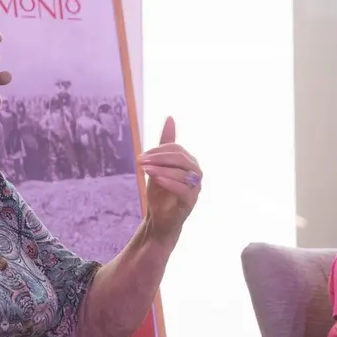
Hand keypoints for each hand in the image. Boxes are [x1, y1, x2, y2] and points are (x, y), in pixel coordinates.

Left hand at [138, 117, 200, 240]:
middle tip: (141, 160)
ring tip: (145, 170)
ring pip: (184, 173)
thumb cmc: (161, 191)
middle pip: (182, 159)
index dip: (158, 150)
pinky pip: (185, 189)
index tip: (142, 156)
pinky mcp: (190, 202)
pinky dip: (171, 183)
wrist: (159, 218)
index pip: (177, 149)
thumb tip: (170, 118)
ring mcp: (195, 188)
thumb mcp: (158, 165)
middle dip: (160, 158)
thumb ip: (165, 144)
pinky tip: (157, 180)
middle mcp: (196, 173)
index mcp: (189, 162)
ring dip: (162, 169)